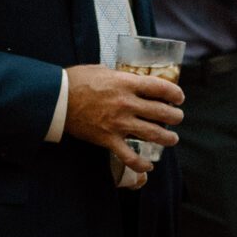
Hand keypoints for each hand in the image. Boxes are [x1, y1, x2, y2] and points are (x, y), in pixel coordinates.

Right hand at [63, 64, 183, 169]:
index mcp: (126, 83)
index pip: (161, 88)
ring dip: (167, 138)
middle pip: (162, 112)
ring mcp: (119, 123)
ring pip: (153, 134)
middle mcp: (127, 104)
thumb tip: (130, 81)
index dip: (175, 93)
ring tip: (172, 138)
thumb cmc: (76, 81)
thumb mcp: (102, 70)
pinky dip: (141, 164)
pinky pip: (130, 157)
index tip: (180, 98)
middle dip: (175, 116)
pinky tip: (148, 166)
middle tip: (177, 118)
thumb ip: (120, 78)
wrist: (56, 99)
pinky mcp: (108, 140)